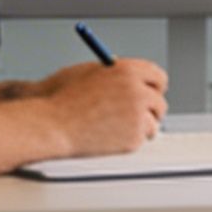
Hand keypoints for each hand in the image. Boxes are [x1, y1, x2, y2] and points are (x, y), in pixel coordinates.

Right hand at [32, 57, 168, 154]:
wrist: (51, 126)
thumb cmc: (61, 100)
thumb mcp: (85, 73)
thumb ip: (111, 71)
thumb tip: (126, 71)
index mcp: (127, 70)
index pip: (157, 75)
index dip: (155, 85)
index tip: (153, 92)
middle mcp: (137, 91)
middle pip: (160, 101)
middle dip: (151, 109)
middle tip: (142, 116)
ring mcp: (138, 115)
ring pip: (153, 123)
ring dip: (141, 127)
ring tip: (113, 128)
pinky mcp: (134, 137)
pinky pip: (140, 139)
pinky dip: (129, 140)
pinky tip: (107, 138)